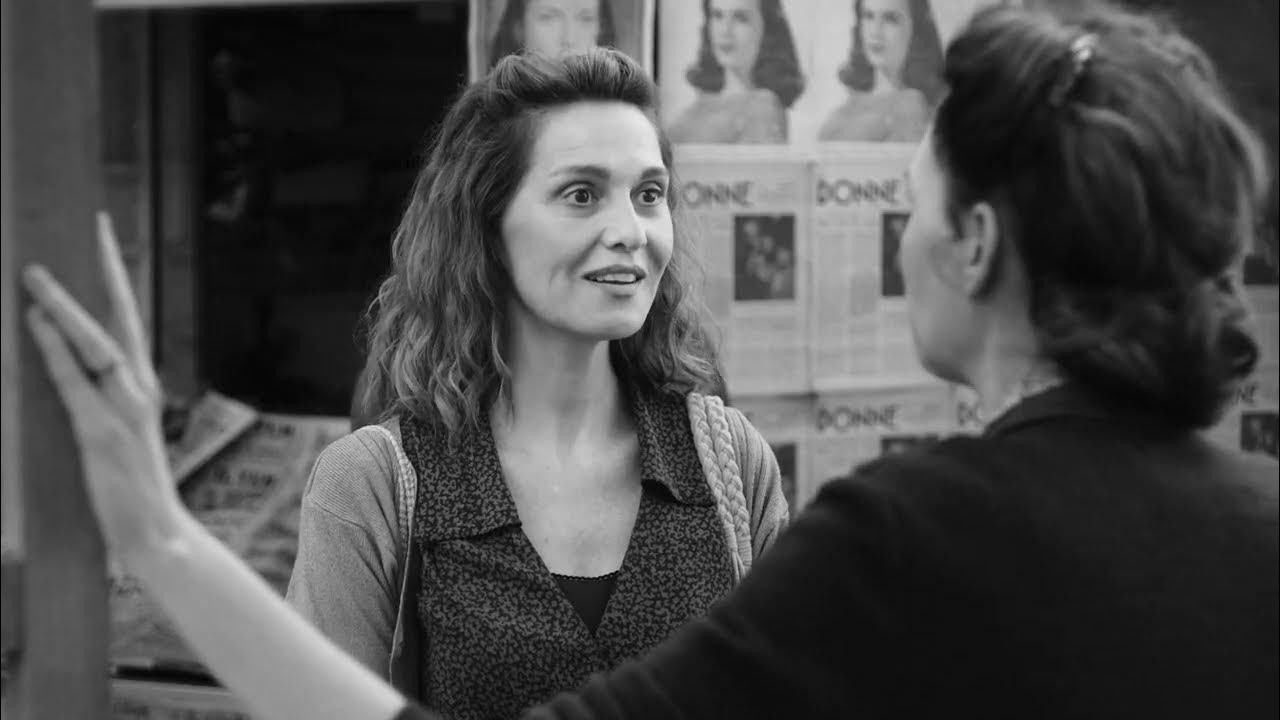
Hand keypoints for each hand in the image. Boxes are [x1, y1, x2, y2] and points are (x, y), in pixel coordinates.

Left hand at [23, 213, 187, 564]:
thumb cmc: (131, 490)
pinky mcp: (101, 433)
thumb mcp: (112, 435)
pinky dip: (55, 348)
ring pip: (97, 342)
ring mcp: (123, 409)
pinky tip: (35, 322)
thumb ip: (91, 398)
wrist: (156, 534)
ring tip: (36, 275)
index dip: (116, 278)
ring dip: (65, 306)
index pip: (128, 320)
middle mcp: (139, 388)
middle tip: (97, 226)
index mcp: (141, 386)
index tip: (106, 238)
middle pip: (123, 316)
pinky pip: (75, 381)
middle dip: (107, 270)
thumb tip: (56, 362)